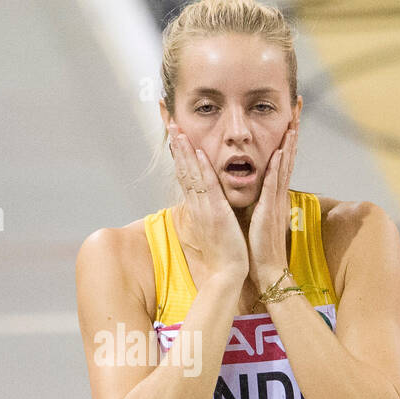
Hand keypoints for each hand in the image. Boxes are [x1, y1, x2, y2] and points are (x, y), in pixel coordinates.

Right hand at [169, 121, 248, 277]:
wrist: (228, 272)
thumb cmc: (224, 253)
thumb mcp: (213, 228)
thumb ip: (208, 213)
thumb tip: (204, 205)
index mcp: (198, 209)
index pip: (186, 178)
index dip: (179, 158)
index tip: (175, 139)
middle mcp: (197, 206)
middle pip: (184, 172)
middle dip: (177, 148)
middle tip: (172, 126)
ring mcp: (205, 209)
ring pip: (192, 175)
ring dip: (185, 152)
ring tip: (179, 132)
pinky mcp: (216, 213)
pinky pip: (208, 186)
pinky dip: (202, 168)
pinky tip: (198, 152)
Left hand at [247, 123, 296, 291]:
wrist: (267, 269)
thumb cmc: (260, 247)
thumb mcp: (261, 218)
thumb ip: (262, 202)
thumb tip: (260, 190)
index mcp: (274, 196)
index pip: (282, 161)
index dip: (287, 139)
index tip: (289, 119)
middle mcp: (278, 195)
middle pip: (288, 157)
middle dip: (292, 133)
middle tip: (296, 110)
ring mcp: (276, 202)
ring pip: (283, 167)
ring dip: (288, 144)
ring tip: (292, 123)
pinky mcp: (269, 211)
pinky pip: (273, 186)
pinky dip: (277, 169)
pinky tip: (280, 153)